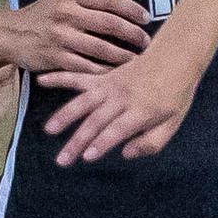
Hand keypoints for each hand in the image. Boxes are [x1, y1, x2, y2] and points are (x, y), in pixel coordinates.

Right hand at [0, 0, 151, 73]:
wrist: (12, 33)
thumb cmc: (45, 11)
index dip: (131, 9)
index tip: (146, 18)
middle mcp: (66, 13)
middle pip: (108, 23)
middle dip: (132, 34)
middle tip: (146, 42)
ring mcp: (60, 36)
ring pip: (99, 47)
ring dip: (121, 55)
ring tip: (136, 59)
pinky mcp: (55, 57)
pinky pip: (85, 65)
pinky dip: (102, 71)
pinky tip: (114, 73)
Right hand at [38, 52, 198, 165]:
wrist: (175, 58)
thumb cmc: (175, 95)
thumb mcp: (173, 123)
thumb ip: (151, 143)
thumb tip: (125, 154)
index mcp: (142, 111)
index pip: (118, 130)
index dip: (102, 143)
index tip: (86, 157)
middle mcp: (123, 98)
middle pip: (97, 121)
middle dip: (78, 141)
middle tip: (62, 160)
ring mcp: (111, 86)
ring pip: (84, 101)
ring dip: (65, 115)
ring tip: (49, 130)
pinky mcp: (103, 78)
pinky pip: (80, 77)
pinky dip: (60, 79)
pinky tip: (42, 81)